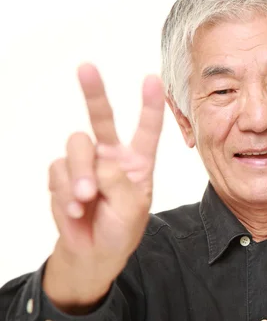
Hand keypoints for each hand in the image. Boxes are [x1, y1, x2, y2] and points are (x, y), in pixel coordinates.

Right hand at [44, 63, 165, 311]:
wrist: (93, 253)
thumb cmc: (121, 230)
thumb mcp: (132, 208)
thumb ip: (117, 182)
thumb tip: (95, 164)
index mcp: (138, 162)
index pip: (146, 129)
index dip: (150, 105)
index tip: (152, 79)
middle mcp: (111, 156)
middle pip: (101, 118)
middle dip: (94, 92)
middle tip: (86, 68)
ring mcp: (86, 164)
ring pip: (77, 146)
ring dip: (79, 174)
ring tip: (85, 199)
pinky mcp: (63, 174)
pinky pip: (59, 171)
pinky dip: (65, 192)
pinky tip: (75, 210)